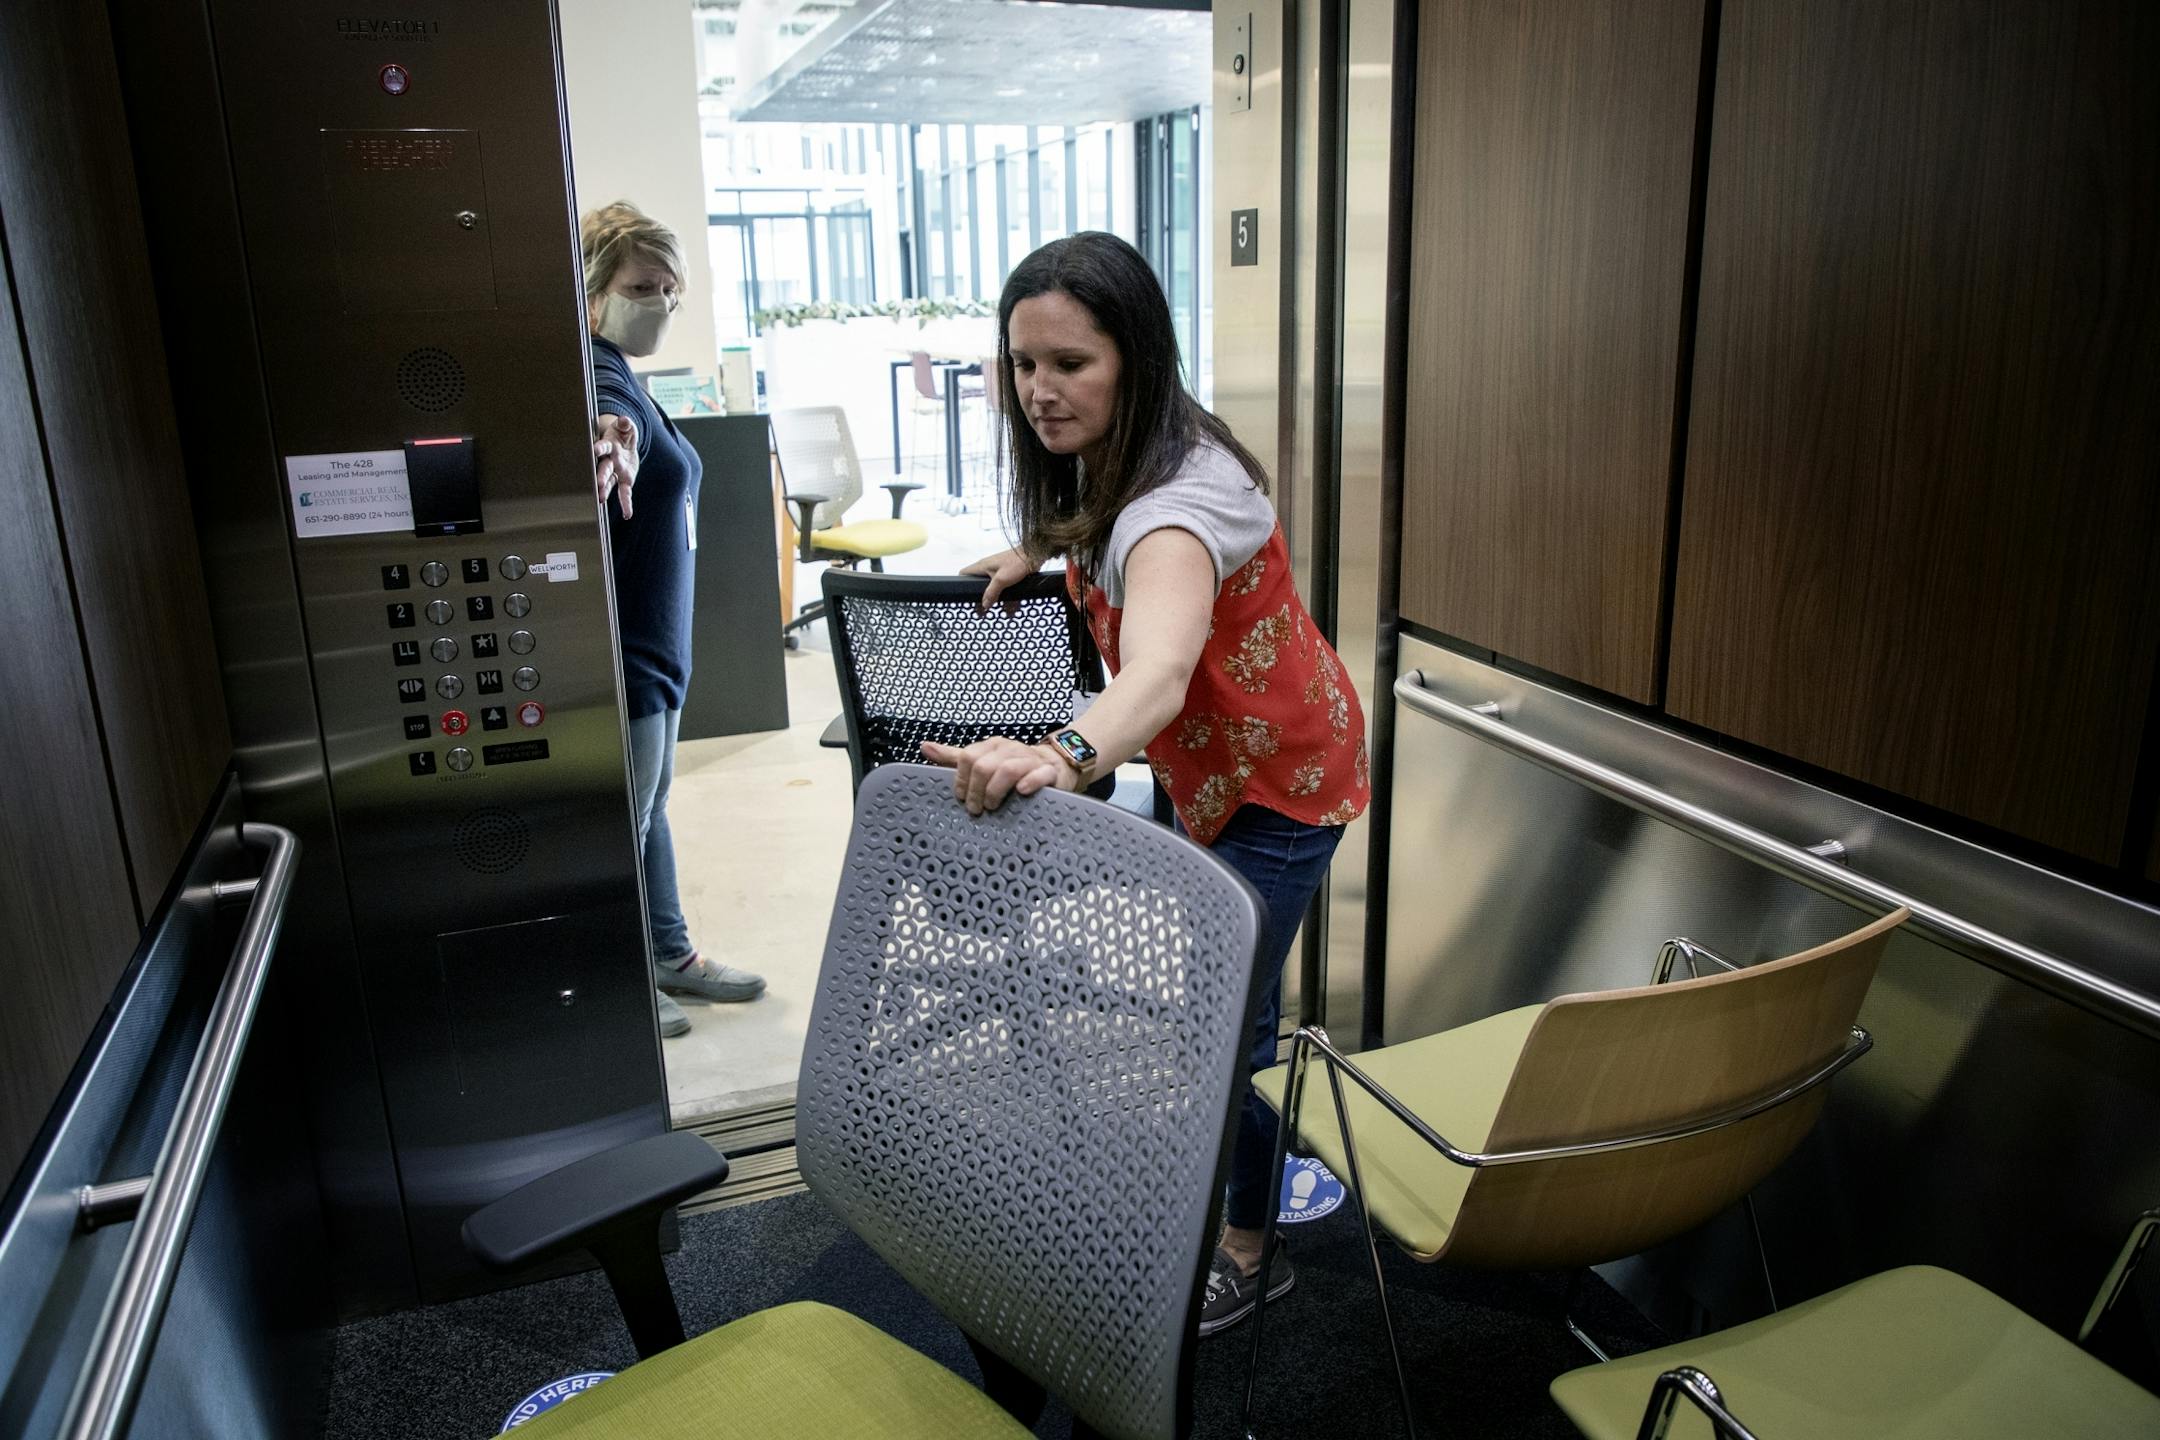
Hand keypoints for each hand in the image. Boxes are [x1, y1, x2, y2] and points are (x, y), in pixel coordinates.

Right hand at [593, 413, 638, 517]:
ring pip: (609, 482)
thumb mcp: (626, 427)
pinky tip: (627, 514)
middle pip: (604, 468)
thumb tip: (625, 420)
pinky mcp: (624, 481)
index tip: (595, 450)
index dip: (600, 448)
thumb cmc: (622, 435)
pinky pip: (624, 493)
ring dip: (605, 490)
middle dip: (600, 475)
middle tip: (596, 483)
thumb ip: (626, 424)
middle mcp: (610, 461)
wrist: (624, 445)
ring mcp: (616, 472)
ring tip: (600, 499)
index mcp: (610, 447)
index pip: (604, 447)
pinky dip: (626, 503)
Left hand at [920, 737, 1080, 814]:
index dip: (960, 780)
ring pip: (1008, 768)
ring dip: (995, 790)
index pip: (967, 757)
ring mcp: (1030, 759)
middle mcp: (1009, 749)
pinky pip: (1039, 774)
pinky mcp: (1048, 771)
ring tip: (992, 807)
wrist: (1053, 765)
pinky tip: (1021, 792)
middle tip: (976, 809)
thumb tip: (924, 747)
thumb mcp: (982, 760)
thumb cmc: (1013, 766)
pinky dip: (1029, 783)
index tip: (961, 798)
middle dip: (976, 790)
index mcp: (991, 746)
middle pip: (984, 765)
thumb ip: (953, 757)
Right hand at [961, 547, 1037, 611]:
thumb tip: (984, 604)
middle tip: (983, 610)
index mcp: (982, 566)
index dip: (962, 584)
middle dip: (982, 598)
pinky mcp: (1008, 574)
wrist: (1035, 555)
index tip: (965, 596)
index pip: (964, 573)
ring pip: (993, 588)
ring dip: (997, 600)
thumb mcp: (1002, 579)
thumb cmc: (1017, 561)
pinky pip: (1004, 588)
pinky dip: (1007, 597)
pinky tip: (1013, 607)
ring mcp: (998, 571)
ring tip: (1004, 612)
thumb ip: (991, 592)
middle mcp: (988, 568)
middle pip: (979, 585)